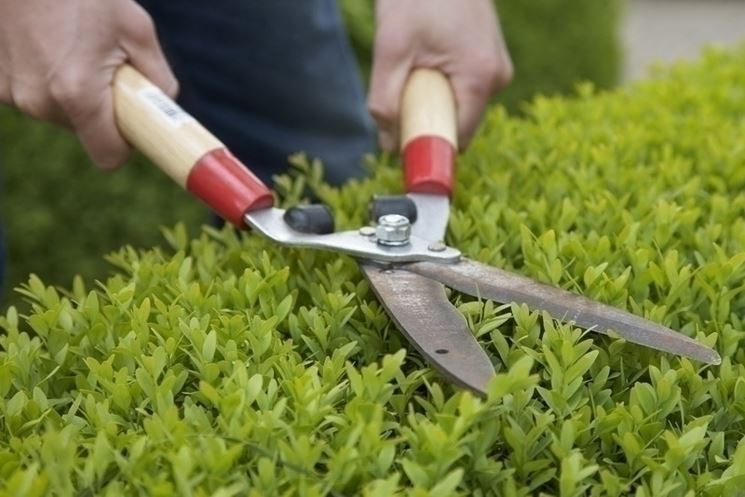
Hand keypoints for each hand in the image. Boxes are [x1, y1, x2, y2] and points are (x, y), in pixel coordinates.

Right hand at [0, 0, 176, 168]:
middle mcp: (39, 101)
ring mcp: (11, 93)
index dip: (126, 143)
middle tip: (103, 65)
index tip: (132, 123)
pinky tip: (46, 45)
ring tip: (72, 47)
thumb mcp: (136, 30)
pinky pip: (34, 95)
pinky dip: (46, 78)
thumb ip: (158, 78)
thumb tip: (164, 106)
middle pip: (85, 132)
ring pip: (59, 114)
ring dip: (72, 92)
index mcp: (77, 94)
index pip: (109, 156)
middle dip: (101, 108)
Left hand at [368, 0, 512, 150]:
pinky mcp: (489, 59)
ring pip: (460, 106)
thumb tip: (387, 145)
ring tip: (415, 64)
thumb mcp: (391, 49)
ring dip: (432, 100)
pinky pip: (463, 89)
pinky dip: (441, 85)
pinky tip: (427, 57)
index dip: (428, 147)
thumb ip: (385, 101)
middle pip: (459, 124)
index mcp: (481, 77)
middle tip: (402, 90)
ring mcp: (497, 66)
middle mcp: (497, 76)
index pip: (457, 138)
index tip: (402, 144)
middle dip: (427, 119)